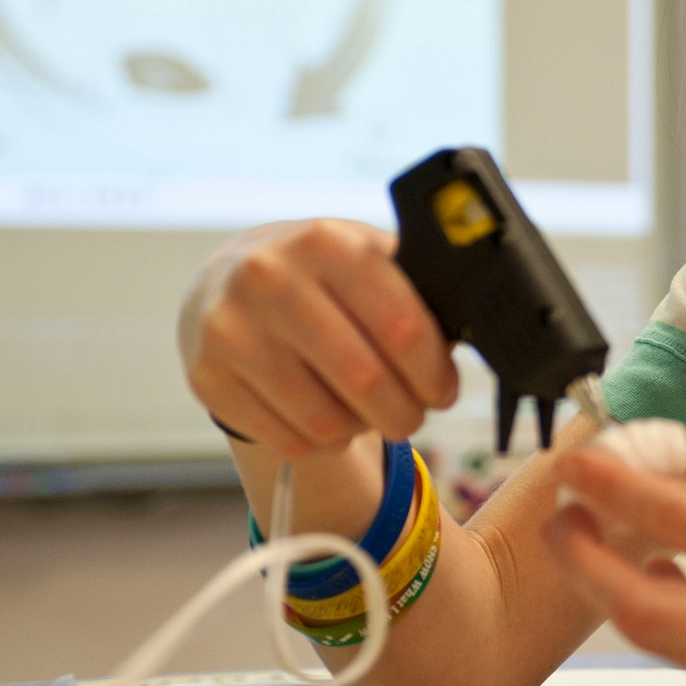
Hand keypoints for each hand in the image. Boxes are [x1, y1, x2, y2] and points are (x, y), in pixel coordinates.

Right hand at [178, 219, 458, 457]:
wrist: (224, 280)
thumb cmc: (319, 275)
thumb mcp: (365, 258)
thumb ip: (417, 289)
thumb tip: (478, 331)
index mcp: (329, 243)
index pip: (403, 325)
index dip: (435, 372)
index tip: (445, 391)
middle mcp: (272, 279)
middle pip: (366, 380)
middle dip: (405, 412)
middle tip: (413, 414)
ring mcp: (232, 329)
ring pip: (326, 420)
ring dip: (362, 429)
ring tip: (367, 412)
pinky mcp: (207, 377)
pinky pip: (289, 440)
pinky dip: (320, 442)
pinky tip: (324, 417)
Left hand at [546, 456, 685, 685]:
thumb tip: (666, 489)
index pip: (672, 520)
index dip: (611, 489)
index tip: (578, 465)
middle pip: (637, 606)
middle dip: (584, 560)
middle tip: (566, 519)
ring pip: (665, 637)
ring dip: (630, 589)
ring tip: (620, 543)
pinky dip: (683, 618)